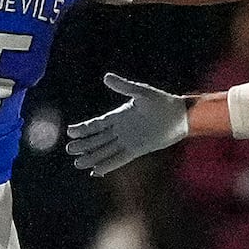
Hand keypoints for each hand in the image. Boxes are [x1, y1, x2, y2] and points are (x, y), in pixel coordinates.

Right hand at [65, 73, 188, 176]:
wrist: (179, 116)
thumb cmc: (162, 101)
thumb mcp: (141, 92)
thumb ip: (124, 86)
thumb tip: (106, 77)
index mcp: (119, 116)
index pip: (96, 124)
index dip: (83, 129)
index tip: (70, 132)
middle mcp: (121, 130)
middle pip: (97, 139)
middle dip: (84, 145)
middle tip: (69, 150)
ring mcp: (128, 141)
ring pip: (105, 151)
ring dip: (92, 157)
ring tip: (77, 163)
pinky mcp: (137, 150)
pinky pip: (119, 159)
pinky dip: (107, 165)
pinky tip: (96, 171)